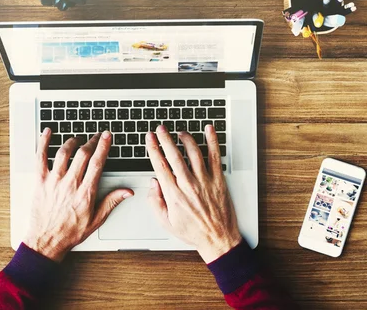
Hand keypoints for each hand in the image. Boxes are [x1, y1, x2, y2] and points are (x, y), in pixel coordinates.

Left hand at [23, 129, 133, 261]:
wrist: (47, 240)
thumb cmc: (70, 232)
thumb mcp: (96, 220)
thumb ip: (111, 202)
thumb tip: (127, 192)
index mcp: (85, 192)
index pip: (97, 163)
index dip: (104, 146)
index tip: (107, 136)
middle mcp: (70, 184)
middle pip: (82, 154)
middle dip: (91, 141)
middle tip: (96, 136)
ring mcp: (54, 181)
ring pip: (63, 153)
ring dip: (72, 142)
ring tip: (78, 139)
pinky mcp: (40, 181)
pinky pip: (40, 157)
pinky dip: (44, 143)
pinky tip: (47, 132)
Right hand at [146, 124, 241, 262]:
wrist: (218, 239)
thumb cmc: (193, 232)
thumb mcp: (166, 222)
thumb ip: (155, 202)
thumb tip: (152, 184)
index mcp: (174, 194)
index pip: (160, 165)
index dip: (153, 149)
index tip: (150, 139)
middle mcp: (189, 185)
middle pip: (174, 156)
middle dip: (165, 139)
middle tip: (160, 129)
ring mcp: (205, 181)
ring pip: (194, 153)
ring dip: (185, 139)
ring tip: (179, 132)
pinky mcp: (218, 180)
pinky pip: (215, 157)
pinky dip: (213, 141)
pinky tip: (209, 130)